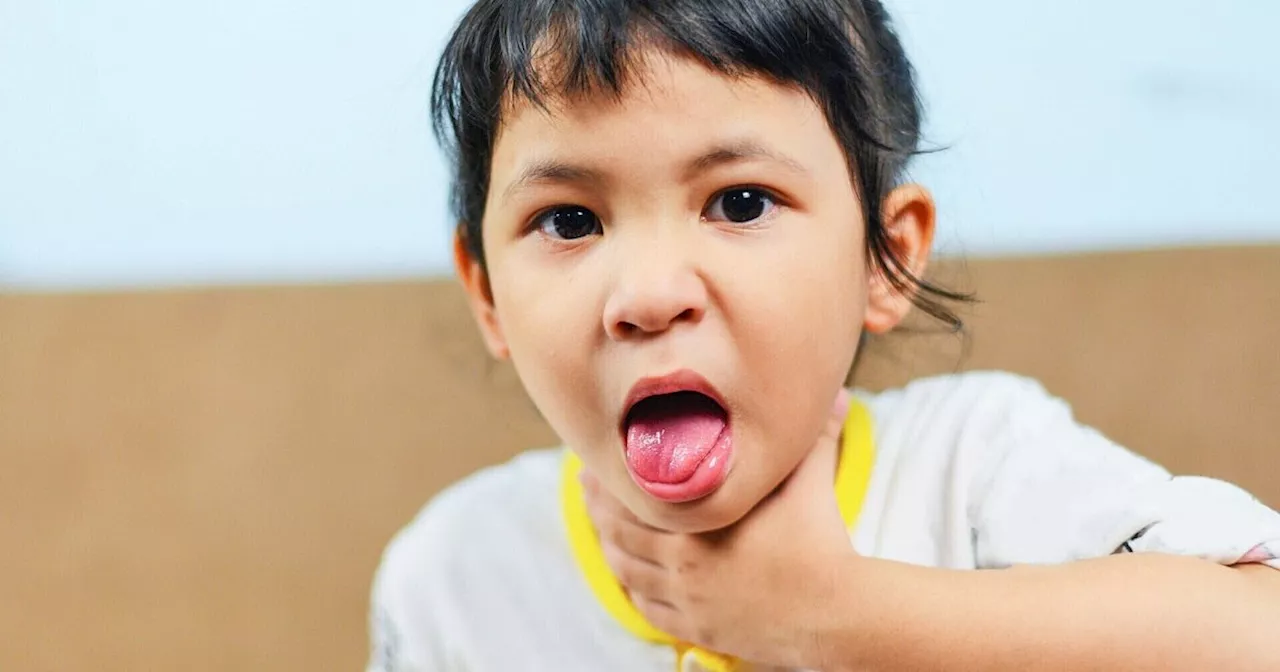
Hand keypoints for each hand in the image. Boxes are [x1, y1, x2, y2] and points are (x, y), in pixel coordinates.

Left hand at [582, 390, 859, 666]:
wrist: (833, 613)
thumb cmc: (821, 540)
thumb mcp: (811, 478)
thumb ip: (814, 434)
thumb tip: (835, 393)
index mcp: (696, 522)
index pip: (633, 498)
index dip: (608, 479)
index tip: (593, 461)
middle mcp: (681, 561)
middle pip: (621, 533)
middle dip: (599, 509)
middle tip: (585, 489)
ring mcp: (687, 599)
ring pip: (629, 572)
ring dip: (609, 548)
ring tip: (599, 530)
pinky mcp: (700, 627)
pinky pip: (649, 611)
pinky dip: (633, 592)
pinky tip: (629, 581)